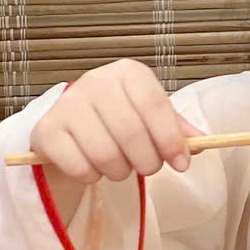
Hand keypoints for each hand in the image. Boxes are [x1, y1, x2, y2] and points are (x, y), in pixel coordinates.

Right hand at [29, 58, 190, 188]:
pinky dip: (92, 177)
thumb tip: (202, 143)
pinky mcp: (47, 131)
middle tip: (148, 169)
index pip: (154, 104)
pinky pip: (79, 166)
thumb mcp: (150, 117)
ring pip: (105, 154)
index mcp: (127, 72)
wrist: (71, 125)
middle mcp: (94, 81)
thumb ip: (176, 129)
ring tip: (121, 168)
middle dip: (147, 161)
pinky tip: (94, 169)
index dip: (171, 139)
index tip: (181, 164)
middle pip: (130, 132)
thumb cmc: (119, 119)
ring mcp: (67, 104)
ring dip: (120, 172)